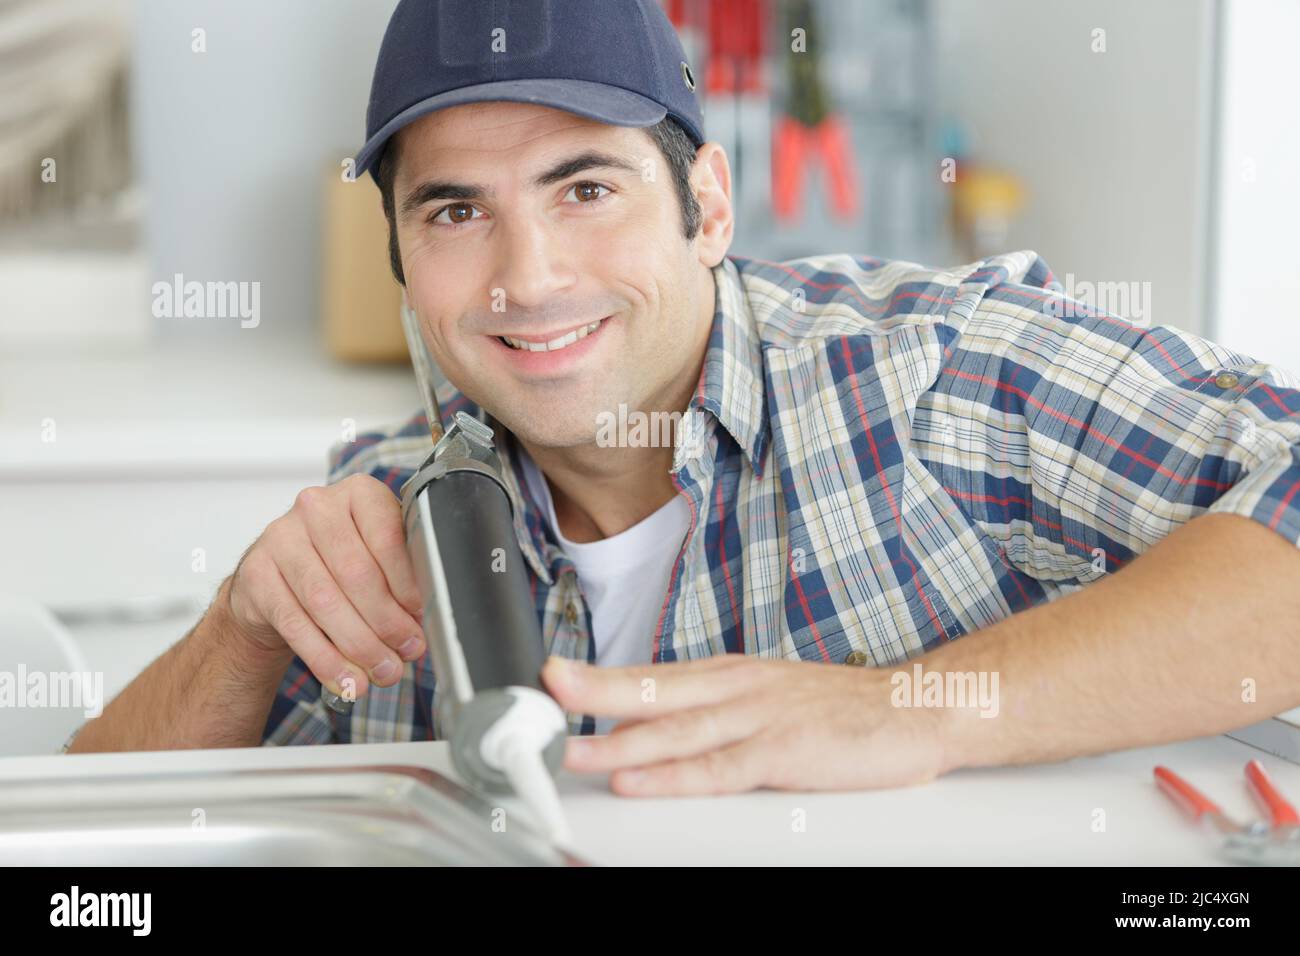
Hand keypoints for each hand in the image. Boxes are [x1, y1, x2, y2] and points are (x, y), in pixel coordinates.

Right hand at [225, 474, 425, 700]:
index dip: (407, 583)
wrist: (277, 575)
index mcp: (358, 494)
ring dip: (360, 645)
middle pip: (357, 573)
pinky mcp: (255, 575)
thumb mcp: (377, 554)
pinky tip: (347, 678)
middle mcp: (316, 508)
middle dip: (387, 622)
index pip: (387, 536)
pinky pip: (296, 624)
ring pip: (326, 602)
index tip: (420, 615)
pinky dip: (326, 659)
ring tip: (383, 672)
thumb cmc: (338, 561)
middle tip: (407, 651)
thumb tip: (423, 621)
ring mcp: (280, 539)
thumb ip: (402, 577)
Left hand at [541, 654, 947, 795]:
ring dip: (619, 739)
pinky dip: (673, 775)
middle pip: (653, 690)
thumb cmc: (842, 709)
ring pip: (676, 730)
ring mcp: (759, 718)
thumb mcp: (769, 697)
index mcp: (730, 675)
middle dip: (594, 690)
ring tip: (573, 747)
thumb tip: (661, 726)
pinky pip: (718, 768)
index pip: (653, 675)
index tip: (554, 677)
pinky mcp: (784, 752)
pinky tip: (638, 779)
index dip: (602, 677)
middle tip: (544, 688)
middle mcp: (737, 689)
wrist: (914, 708)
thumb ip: (716, 713)